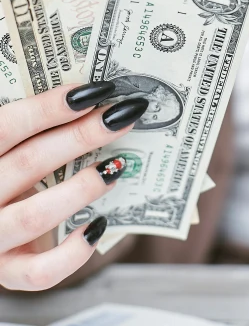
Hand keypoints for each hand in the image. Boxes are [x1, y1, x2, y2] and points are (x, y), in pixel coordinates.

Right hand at [0, 82, 147, 290]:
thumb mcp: (16, 146)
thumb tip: (98, 99)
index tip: (95, 91)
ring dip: (81, 188)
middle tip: (121, 117)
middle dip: (82, 136)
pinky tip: (98, 224)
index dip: (48, 107)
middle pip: (29, 162)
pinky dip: (74, 251)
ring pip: (35, 215)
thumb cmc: (13, 170)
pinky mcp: (8, 272)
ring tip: (115, 168)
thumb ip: (39, 129)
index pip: (6, 126)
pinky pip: (40, 272)